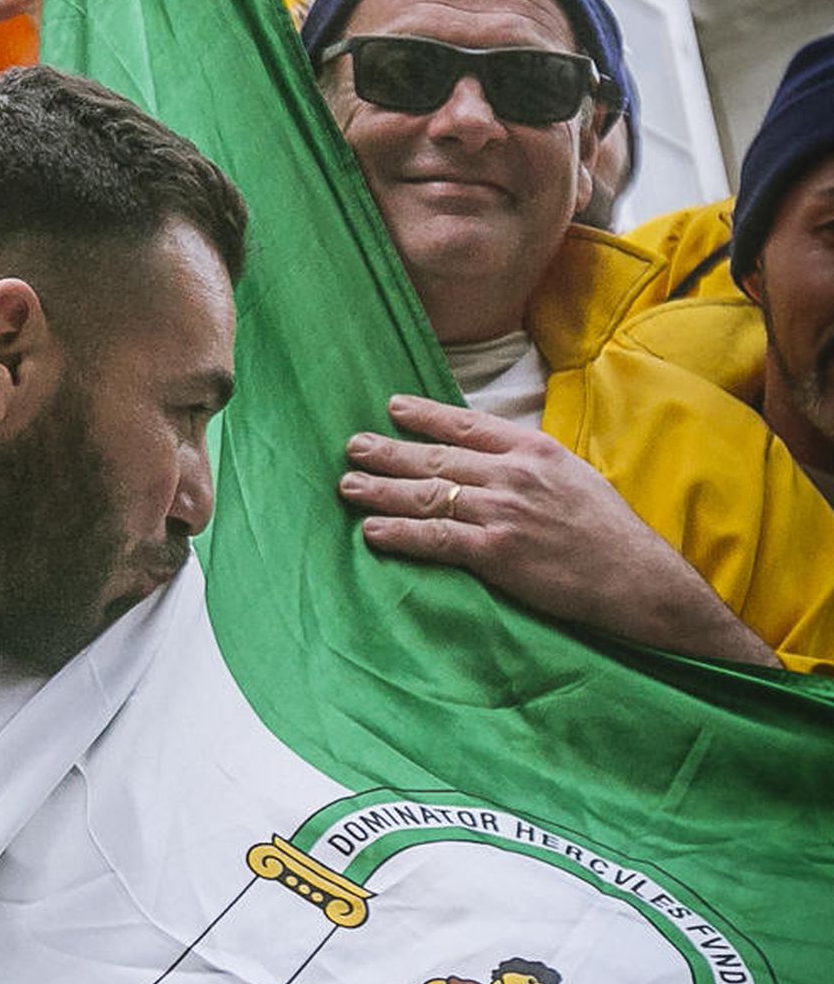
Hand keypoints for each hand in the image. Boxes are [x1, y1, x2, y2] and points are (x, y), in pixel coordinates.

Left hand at [339, 393, 777, 665]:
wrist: (635, 576)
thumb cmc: (607, 530)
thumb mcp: (572, 475)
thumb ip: (530, 462)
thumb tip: (491, 454)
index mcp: (533, 449)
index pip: (466, 423)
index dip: (424, 415)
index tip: (391, 407)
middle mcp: (514, 473)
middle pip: (437, 457)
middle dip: (389, 451)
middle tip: (352, 446)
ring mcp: (504, 511)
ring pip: (429, 495)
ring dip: (382, 491)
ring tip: (349, 486)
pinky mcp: (497, 552)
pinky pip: (436, 539)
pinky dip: (400, 535)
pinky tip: (372, 532)